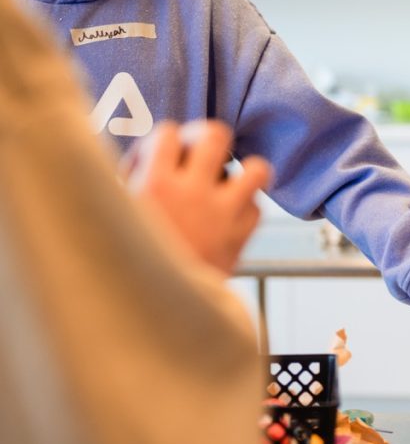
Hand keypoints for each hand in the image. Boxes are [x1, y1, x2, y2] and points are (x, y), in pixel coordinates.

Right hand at [122, 120, 271, 273]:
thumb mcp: (118, 216)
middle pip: (216, 134)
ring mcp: (221, 213)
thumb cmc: (129, 264)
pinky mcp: (240, 237)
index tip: (166, 154)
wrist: (153, 311)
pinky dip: (248, 210)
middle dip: (210, 139)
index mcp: (153, 184)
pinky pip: (258, 209)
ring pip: (256, 168)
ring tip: (232, 182)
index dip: (169, 139)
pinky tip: (231, 218)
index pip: (168, 132)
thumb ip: (133, 184)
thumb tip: (147, 160)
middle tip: (204, 154)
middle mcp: (191, 192)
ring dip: (246, 172)